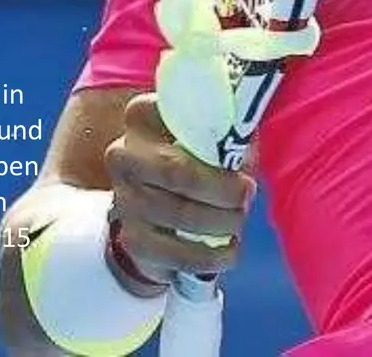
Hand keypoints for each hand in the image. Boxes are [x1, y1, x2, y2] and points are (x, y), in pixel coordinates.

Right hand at [101, 93, 254, 284]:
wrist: (158, 205)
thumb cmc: (197, 159)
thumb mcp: (215, 134)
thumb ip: (231, 128)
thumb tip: (247, 138)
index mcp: (144, 116)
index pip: (179, 119)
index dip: (219, 139)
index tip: (244, 158)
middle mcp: (124, 154)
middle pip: (177, 172)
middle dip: (222, 188)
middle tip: (247, 194)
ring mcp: (124, 198)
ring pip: (180, 214)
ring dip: (221, 222)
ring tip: (237, 220)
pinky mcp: (132, 238)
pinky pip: (175, 253)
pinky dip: (209, 256)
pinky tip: (227, 251)